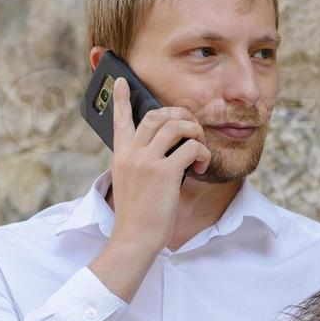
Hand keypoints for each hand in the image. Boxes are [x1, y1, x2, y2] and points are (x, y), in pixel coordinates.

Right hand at [107, 77, 211, 251]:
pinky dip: (201, 154)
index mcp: (121, 157)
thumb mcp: (131, 185)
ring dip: (194, 133)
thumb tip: (167, 151)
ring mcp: (146, 161)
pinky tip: (199, 168)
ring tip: (198, 151)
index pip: (119, 120)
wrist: (133, 239)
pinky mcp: (164, 172)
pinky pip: (190, 148)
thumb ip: (141, 165)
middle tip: (191, 130)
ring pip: (175, 125)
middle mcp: (131, 154)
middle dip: (179, 116)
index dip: (121, 99)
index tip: (122, 81)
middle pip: (156, 115)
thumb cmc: (137, 217)